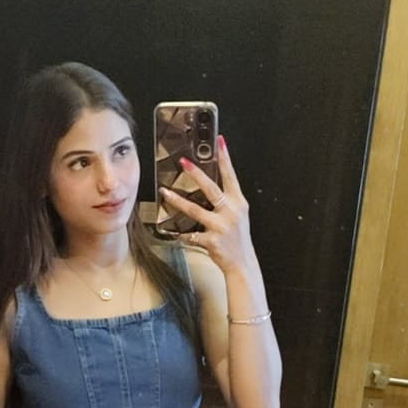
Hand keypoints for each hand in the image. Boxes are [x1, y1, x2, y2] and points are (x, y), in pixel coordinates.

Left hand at [159, 136, 254, 276]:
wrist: (242, 264)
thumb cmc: (238, 239)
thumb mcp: (238, 215)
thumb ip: (227, 201)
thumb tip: (209, 185)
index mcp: (238, 203)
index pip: (231, 176)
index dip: (225, 159)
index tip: (220, 143)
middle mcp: (230, 212)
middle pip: (211, 188)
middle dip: (196, 174)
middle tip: (183, 162)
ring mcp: (221, 227)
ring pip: (195, 210)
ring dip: (178, 201)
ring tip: (165, 192)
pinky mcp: (211, 241)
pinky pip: (191, 235)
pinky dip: (181, 234)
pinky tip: (172, 231)